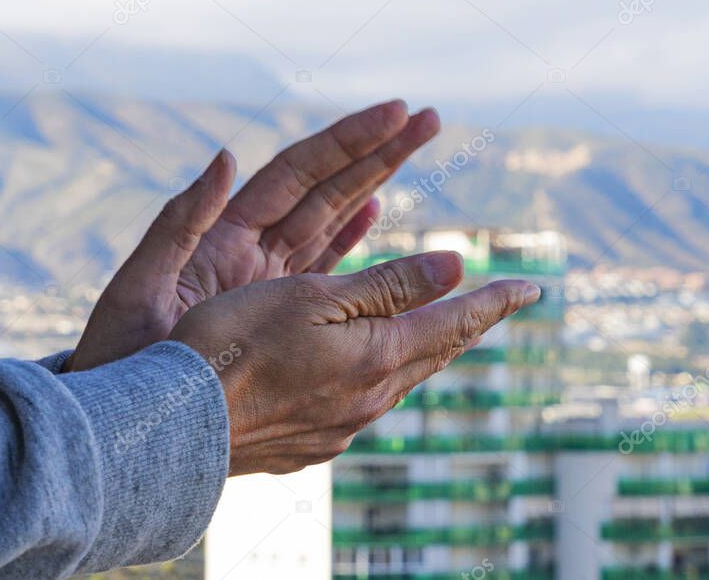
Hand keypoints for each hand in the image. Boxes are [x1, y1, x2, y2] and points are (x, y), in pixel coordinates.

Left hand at [68, 100, 439, 370]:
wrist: (126, 425)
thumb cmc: (120, 360)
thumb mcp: (140, 288)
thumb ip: (179, 223)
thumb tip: (224, 157)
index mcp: (223, 236)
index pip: (298, 173)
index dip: (348, 141)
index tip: (396, 113)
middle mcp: (250, 249)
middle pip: (326, 188)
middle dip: (376, 152)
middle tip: (427, 118)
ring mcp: (266, 280)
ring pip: (332, 221)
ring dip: (372, 185)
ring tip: (413, 148)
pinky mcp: (275, 314)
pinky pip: (322, 270)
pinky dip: (348, 238)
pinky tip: (375, 213)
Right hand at [169, 251, 540, 475]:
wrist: (175, 429)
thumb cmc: (236, 347)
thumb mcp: (315, 299)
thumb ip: (389, 286)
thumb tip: (457, 266)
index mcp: (379, 357)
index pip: (456, 323)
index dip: (495, 302)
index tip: (533, 287)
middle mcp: (371, 399)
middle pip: (436, 354)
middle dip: (468, 325)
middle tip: (496, 305)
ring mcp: (342, 427)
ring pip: (402, 380)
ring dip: (427, 350)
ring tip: (440, 331)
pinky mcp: (313, 443)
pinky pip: (366, 402)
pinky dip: (382, 374)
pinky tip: (369, 372)